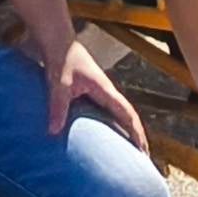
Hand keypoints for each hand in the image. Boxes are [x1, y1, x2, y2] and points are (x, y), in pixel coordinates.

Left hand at [41, 32, 147, 147]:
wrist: (56, 40)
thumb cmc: (61, 58)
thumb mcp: (59, 83)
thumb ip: (58, 106)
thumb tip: (54, 132)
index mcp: (105, 90)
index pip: (127, 114)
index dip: (136, 133)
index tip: (144, 150)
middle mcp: (106, 91)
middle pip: (128, 116)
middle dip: (136, 135)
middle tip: (143, 157)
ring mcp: (98, 91)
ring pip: (118, 114)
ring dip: (124, 130)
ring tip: (127, 150)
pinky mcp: (88, 91)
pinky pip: (104, 112)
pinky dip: (109, 124)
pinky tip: (103, 135)